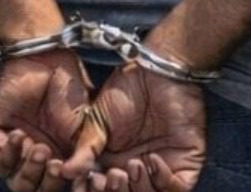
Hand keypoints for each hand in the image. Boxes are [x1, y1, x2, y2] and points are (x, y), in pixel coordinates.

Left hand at [0, 50, 92, 180]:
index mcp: (64, 158)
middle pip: (39, 189)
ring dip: (28, 170)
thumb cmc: (70, 89)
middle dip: (47, 181)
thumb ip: (85, 152)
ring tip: (37, 146)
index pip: (62, 186)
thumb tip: (80, 176)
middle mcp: (40, 159)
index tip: (70, 170)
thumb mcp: (87, 123)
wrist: (44, 60)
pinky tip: (18, 135)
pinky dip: (7, 156)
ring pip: (18, 183)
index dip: (66, 185)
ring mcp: (17, 151)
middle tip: (54, 162)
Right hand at [65, 63, 205, 191]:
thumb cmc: (126, 91)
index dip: (91, 191)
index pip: (102, 190)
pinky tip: (151, 159)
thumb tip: (65, 172)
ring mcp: (161, 170)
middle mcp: (136, 172)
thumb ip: (85, 150)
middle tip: (108, 177)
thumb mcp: (97, 122)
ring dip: (137, 190)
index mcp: (112, 165)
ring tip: (129, 167)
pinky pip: (176, 188)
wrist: (157, 71)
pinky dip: (161, 181)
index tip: (85, 182)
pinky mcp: (185, 164)